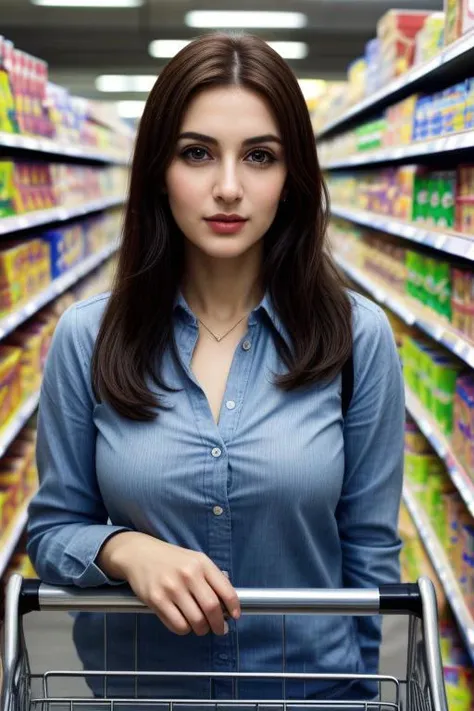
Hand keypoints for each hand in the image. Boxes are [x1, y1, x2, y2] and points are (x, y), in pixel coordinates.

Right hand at [97, 532, 240, 636]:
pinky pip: (177, 625)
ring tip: (200, 626)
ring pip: (196, 621)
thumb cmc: (171, 559)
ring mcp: (171, 588)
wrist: (140, 554)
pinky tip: (183, 622)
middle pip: (212, 609)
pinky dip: (184, 629)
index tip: (235, 616)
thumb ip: (211, 578)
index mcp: (201, 563)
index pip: (225, 590)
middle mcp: (188, 575)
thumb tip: (227, 605)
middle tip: (219, 629)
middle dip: (219, 624)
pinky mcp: (156, 600)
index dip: (234, 607)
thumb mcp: (195, 559)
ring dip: (201, 629)